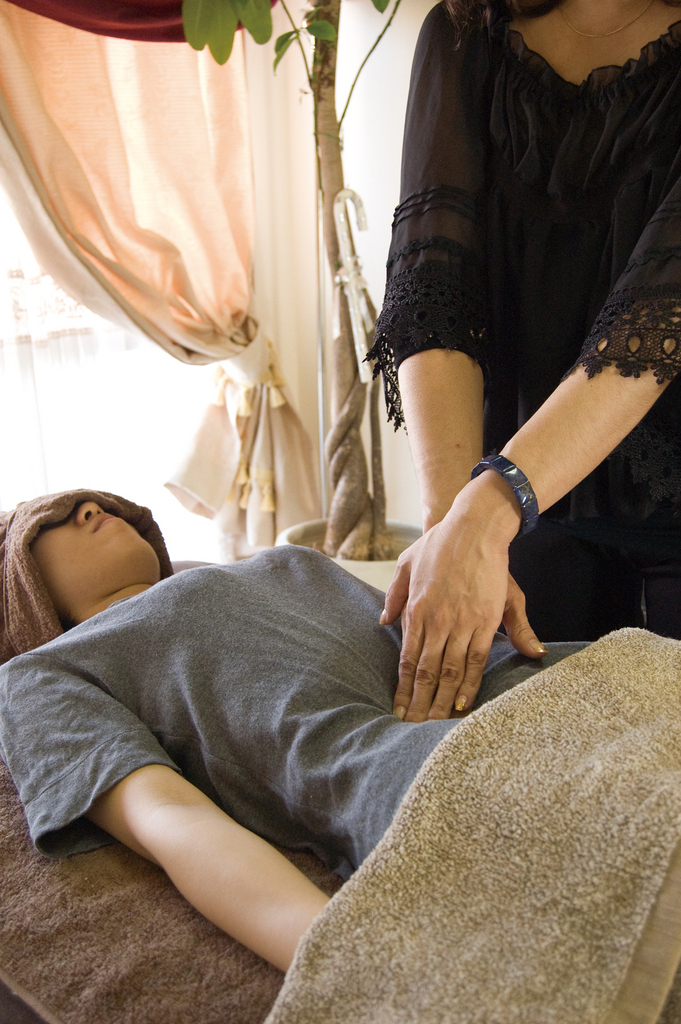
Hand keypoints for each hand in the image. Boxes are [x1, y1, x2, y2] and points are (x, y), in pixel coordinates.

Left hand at [381, 477, 545, 721]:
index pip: (408, 660)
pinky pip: (477, 658)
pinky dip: (470, 683)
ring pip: (451, 671)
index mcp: (417, 610)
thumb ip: (396, 597)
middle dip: (421, 704)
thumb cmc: (439, 544)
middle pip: (427, 673)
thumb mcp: (407, 564)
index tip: (399, 710)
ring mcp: (463, 622)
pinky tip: (463, 703)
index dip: (404, 689)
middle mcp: (438, 621)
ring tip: (437, 725)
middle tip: (414, 729)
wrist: (474, 526)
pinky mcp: (486, 620)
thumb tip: (384, 621)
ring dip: (444, 701)